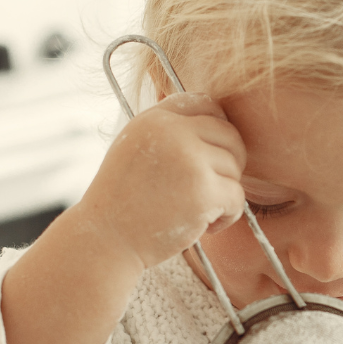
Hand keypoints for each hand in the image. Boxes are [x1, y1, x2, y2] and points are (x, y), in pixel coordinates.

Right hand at [78, 93, 246, 269]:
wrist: (105, 240)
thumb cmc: (123, 201)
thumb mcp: (135, 149)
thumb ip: (169, 132)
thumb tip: (217, 120)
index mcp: (154, 119)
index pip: (205, 103)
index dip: (218, 126)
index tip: (211, 154)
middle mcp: (172, 132)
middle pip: (230, 135)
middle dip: (229, 162)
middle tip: (211, 187)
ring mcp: (189, 160)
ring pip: (235, 168)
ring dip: (224, 193)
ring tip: (196, 210)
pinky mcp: (203, 191)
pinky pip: (238, 197)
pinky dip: (227, 216)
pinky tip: (205, 226)